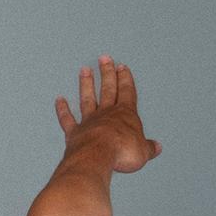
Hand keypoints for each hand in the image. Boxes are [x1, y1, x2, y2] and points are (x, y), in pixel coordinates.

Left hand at [52, 56, 159, 174]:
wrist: (97, 156)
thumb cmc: (122, 152)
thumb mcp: (142, 152)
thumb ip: (148, 148)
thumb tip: (156, 147)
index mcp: (126, 114)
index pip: (127, 92)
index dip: (125, 79)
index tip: (122, 67)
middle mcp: (107, 114)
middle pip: (108, 89)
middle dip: (107, 73)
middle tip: (104, 59)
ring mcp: (89, 121)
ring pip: (87, 98)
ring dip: (86, 84)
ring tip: (84, 70)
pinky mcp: (74, 132)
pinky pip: (67, 119)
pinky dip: (63, 110)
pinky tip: (59, 100)